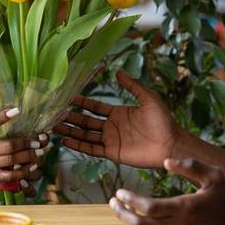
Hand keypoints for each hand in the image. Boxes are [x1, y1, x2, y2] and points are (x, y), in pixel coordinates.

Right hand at [0, 108, 46, 190]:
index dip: (2, 117)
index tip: (16, 110)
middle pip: (8, 146)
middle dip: (25, 143)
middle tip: (38, 141)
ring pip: (12, 161)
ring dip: (28, 157)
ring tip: (39, 153)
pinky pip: (10, 175)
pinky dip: (23, 172)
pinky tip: (31, 167)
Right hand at [53, 71, 183, 168]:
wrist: (171, 144)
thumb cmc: (163, 121)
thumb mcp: (148, 98)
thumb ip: (132, 86)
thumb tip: (118, 71)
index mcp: (118, 113)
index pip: (94, 107)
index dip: (81, 102)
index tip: (66, 97)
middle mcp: (111, 127)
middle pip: (85, 121)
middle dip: (70, 118)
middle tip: (54, 113)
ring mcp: (110, 140)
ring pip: (85, 135)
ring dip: (70, 131)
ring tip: (54, 127)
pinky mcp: (112, 153)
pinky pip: (92, 149)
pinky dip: (78, 145)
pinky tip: (66, 141)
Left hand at [108, 158, 224, 224]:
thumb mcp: (214, 174)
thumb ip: (190, 165)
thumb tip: (166, 161)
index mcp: (185, 208)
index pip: (148, 207)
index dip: (129, 200)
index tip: (119, 192)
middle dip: (122, 214)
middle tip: (113, 202)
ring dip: (130, 224)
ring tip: (122, 210)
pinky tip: (139, 222)